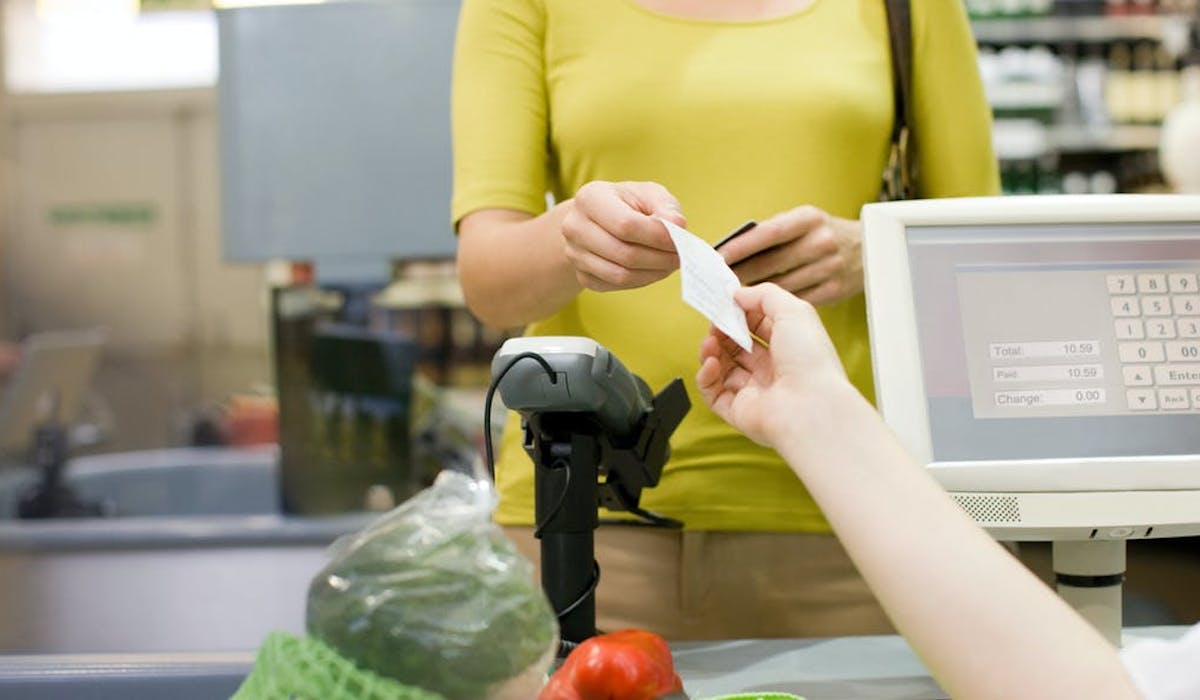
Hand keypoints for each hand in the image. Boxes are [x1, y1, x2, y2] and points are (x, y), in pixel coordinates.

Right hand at [562, 181, 685, 291]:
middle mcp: (574, 226)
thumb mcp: (648, 194)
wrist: (599, 220)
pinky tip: (652, 269)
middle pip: (624, 254)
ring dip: (653, 273)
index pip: (626, 225)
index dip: (657, 236)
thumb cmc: (628, 204)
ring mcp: (574, 254)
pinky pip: (615, 286)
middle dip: (659, 258)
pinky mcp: (581, 275)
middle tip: (680, 256)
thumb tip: (677, 227)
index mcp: (590, 198)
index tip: (680, 240)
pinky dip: (640, 280)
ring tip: (669, 263)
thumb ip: (666, 207)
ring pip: (620, 275)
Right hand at [696, 283, 849, 447]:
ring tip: (710, 341)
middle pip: (738, 346)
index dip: (741, 313)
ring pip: (722, 368)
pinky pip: (713, 393)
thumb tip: (737, 293)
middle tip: (714, 320)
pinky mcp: (739, 411)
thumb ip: (764, 296)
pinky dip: (706, 376)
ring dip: (711, 350)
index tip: (724, 301)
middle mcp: (773, 369)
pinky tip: (710, 363)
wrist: (811, 407)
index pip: (759, 326)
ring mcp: (755, 391)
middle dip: (722, 331)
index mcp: (789, 347)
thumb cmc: (810, 359)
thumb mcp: (793, 311)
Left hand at [718, 206, 862, 304]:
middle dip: (741, 273)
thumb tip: (734, 250)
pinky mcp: (834, 290)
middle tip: (719, 281)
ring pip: (781, 285)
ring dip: (755, 291)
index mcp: (809, 219)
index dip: (742, 246)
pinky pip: (797, 300)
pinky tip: (761, 305)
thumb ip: (774, 232)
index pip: (769, 233)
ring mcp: (829, 267)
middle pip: (771, 262)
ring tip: (734, 294)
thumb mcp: (805, 221)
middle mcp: (820, 242)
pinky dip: (777, 304)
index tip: (719, 257)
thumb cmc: (824, 234)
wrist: (870, 249)